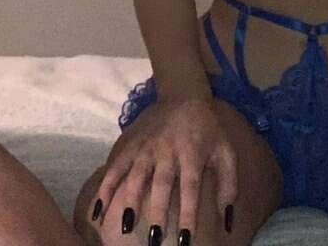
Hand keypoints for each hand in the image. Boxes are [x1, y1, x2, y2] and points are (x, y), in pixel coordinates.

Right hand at [90, 97, 237, 241]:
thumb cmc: (208, 131)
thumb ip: (229, 186)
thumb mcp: (226, 153)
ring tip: (125, 227)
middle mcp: (167, 150)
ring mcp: (145, 147)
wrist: (182, 96)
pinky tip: (98, 209)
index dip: (187, 213)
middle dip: (156, 212)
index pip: (190, 187)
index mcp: (193, 153)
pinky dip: (105, 188)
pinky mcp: (129, 144)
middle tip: (154, 239)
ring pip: (134, 176)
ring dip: (129, 201)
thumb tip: (229, 222)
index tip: (185, 239)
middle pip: (160, 184)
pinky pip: (115, 167)